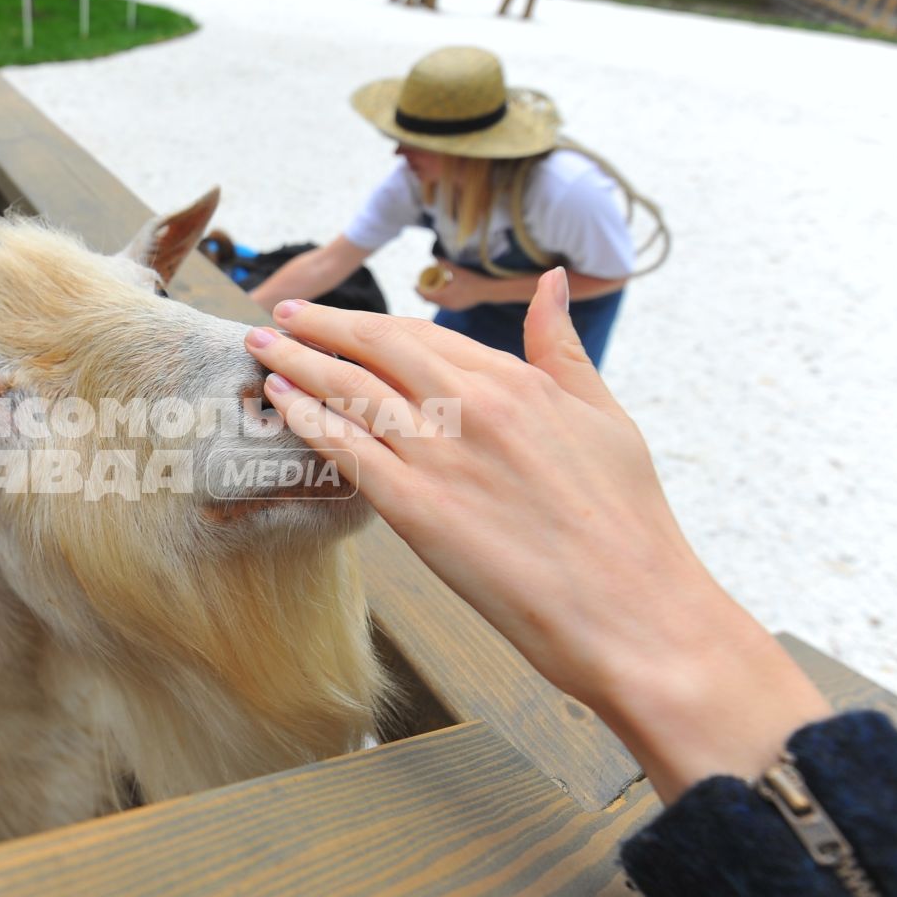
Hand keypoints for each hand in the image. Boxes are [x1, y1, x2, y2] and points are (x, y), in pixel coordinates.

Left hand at [244, 268, 830, 800]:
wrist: (634, 613)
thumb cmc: (628, 525)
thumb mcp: (605, 417)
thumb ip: (562, 348)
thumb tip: (546, 283)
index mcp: (518, 382)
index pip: (423, 335)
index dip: (369, 323)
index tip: (334, 316)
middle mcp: (472, 406)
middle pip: (375, 348)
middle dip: (319, 326)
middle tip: (279, 314)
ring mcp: (440, 455)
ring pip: (349, 390)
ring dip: (297, 362)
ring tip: (262, 346)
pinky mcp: (415, 510)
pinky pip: (344, 448)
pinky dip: (304, 417)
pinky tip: (277, 401)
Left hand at [415, 260, 490, 310]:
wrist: (487, 291)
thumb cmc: (472, 280)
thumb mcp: (458, 271)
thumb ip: (445, 264)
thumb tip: (434, 257)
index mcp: (445, 297)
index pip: (427, 296)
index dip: (419, 291)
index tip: (414, 285)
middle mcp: (447, 305)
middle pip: (430, 301)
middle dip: (424, 294)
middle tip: (420, 286)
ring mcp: (453, 308)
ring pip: (437, 304)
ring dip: (432, 297)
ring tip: (429, 289)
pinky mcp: (458, 308)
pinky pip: (444, 305)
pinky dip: (439, 299)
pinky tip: (440, 294)